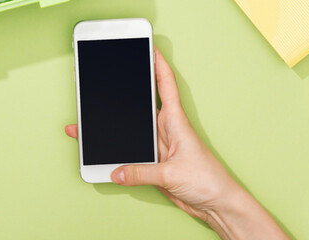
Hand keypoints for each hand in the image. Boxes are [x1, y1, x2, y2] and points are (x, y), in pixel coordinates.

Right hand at [65, 48, 288, 239]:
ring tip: (91, 123)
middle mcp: (167, 129)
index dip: (156, 63)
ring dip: (115, 127)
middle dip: (123, 93)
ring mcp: (160, 145)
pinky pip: (132, 152)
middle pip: (141, 104)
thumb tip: (116, 171)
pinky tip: (105, 154)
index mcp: (176, 121)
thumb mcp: (171, 174)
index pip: (165, 83)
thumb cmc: (208, 181)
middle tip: (104, 80)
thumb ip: (141, 172)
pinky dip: (118, 153)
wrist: (217, 204)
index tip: (146, 47)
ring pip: (132, 130)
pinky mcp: (155, 162)